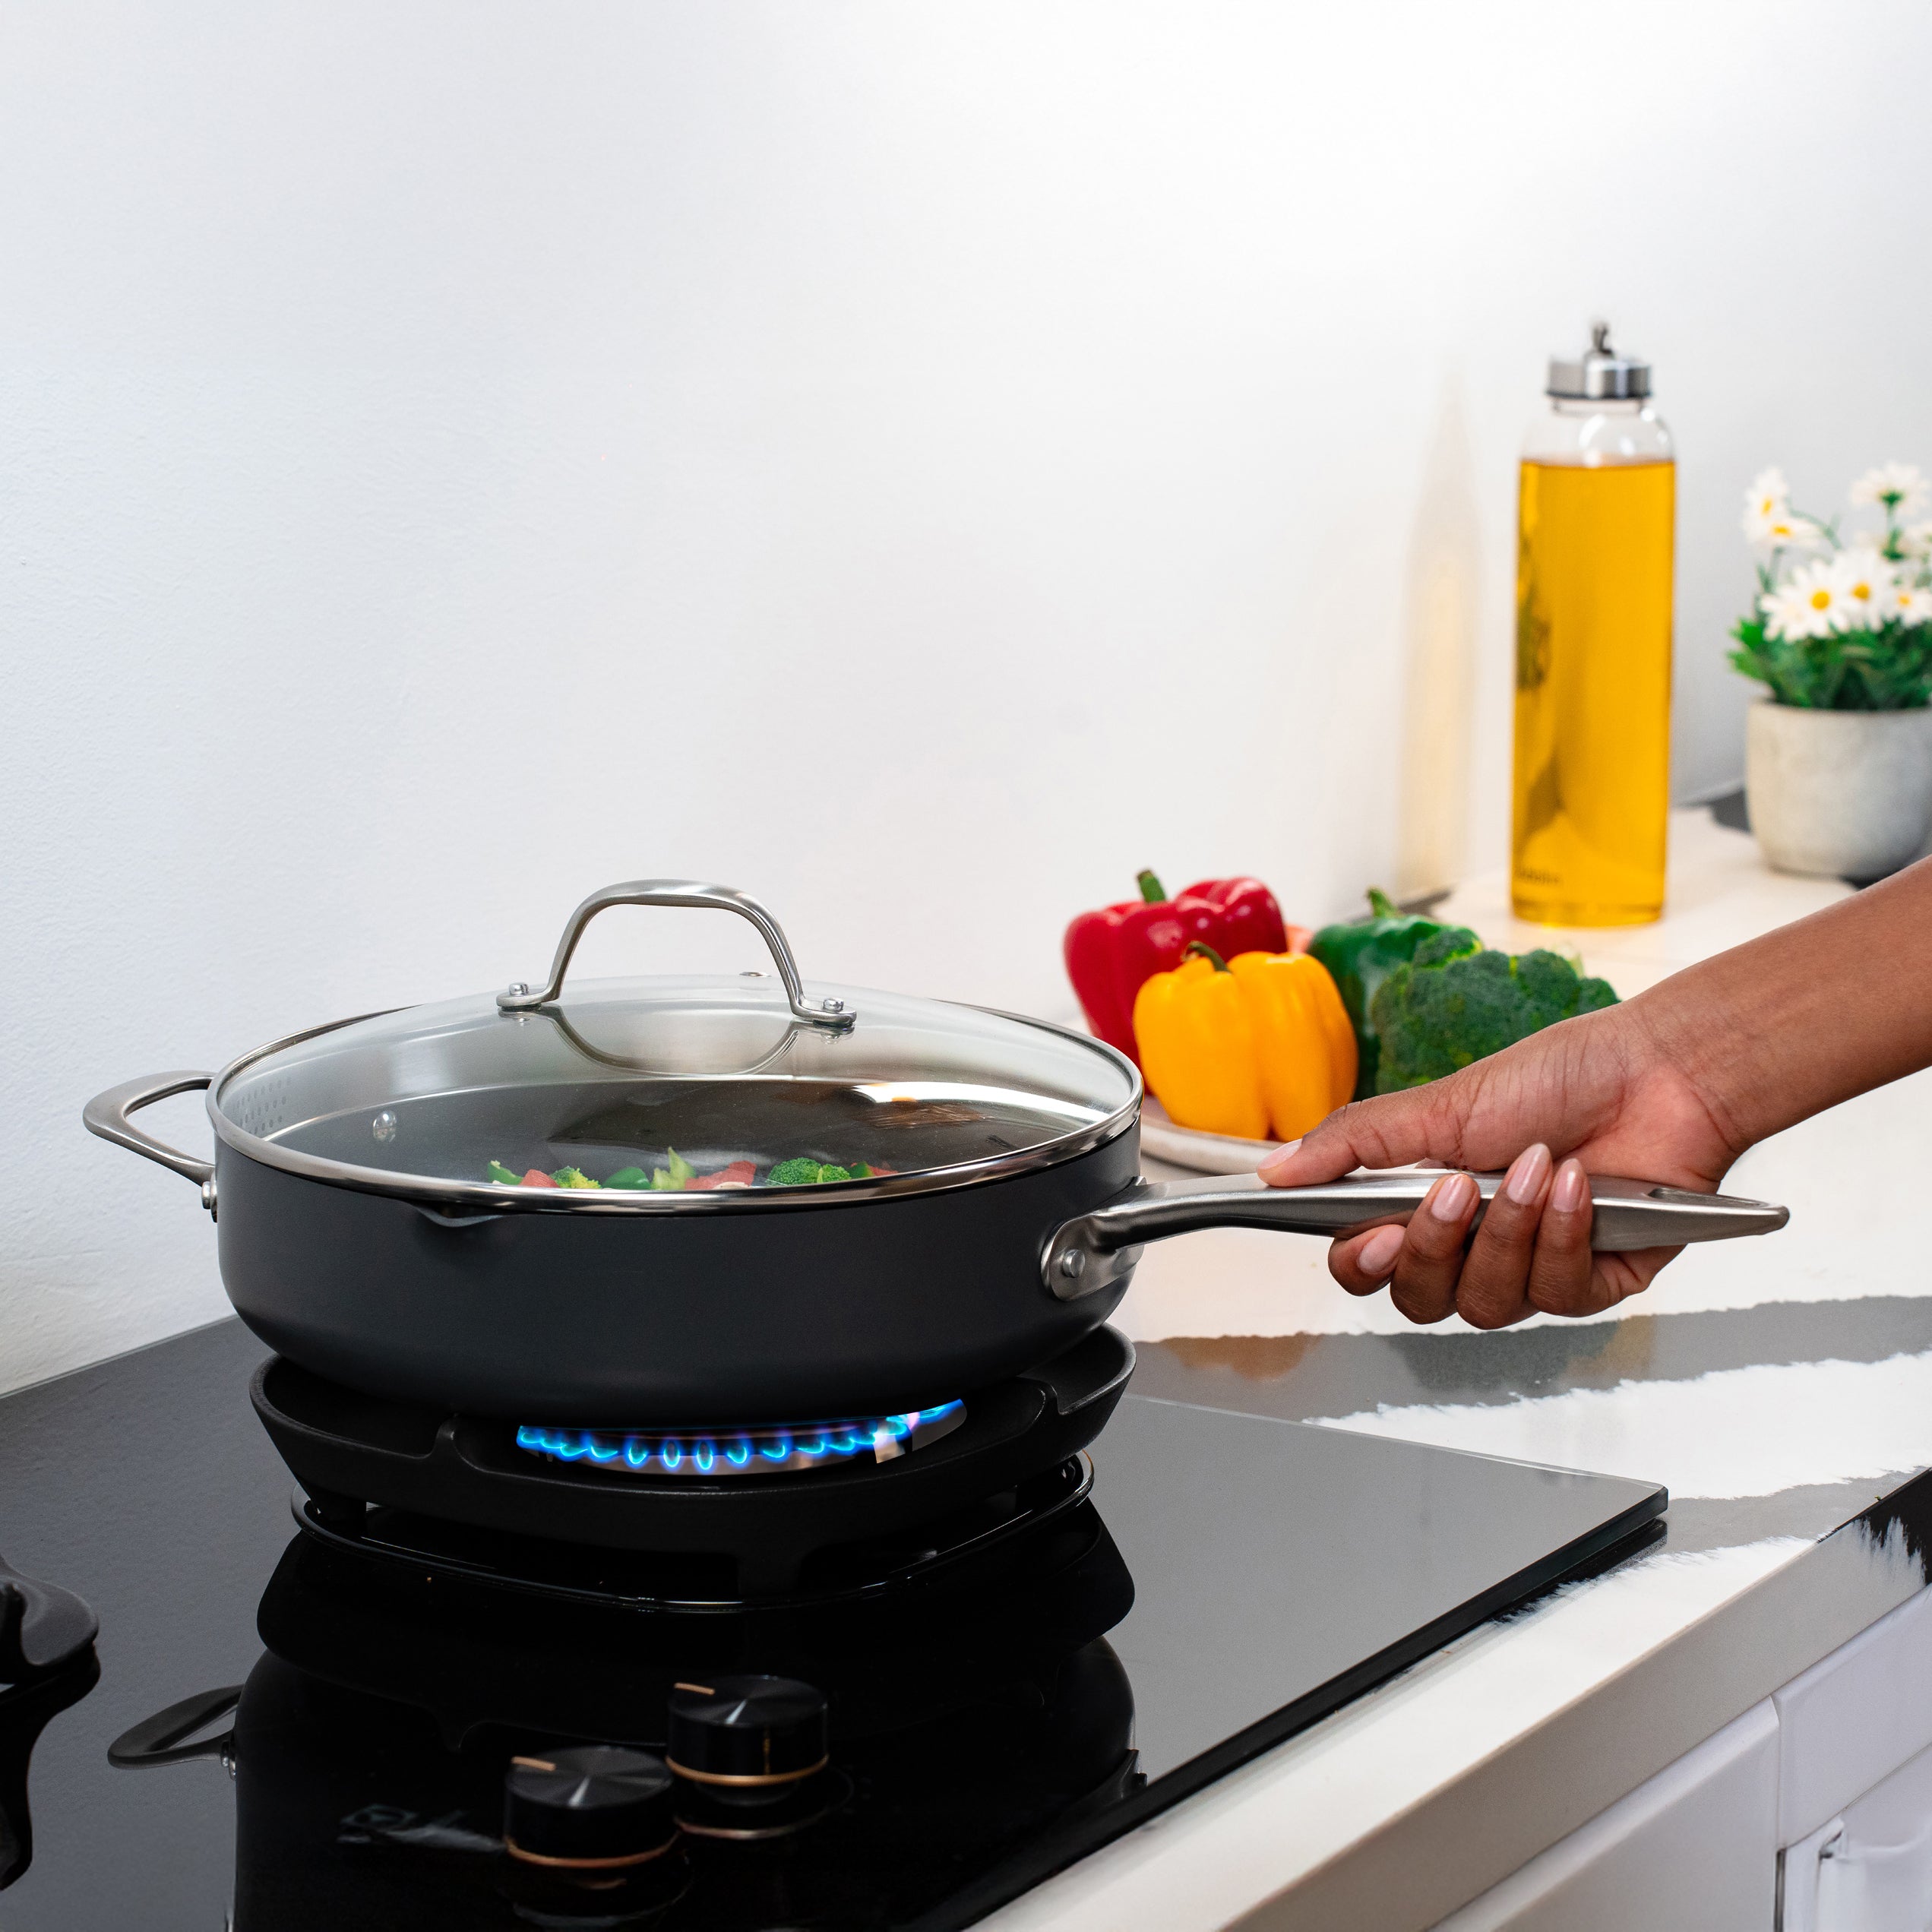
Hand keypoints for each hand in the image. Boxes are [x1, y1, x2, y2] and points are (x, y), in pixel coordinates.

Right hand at [1256, 998, 1741, 1328]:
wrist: (1659, 1073)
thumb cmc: (1558, 1079)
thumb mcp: (1439, 1104)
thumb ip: (1353, 1142)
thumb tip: (1276, 1170)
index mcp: (1424, 1204)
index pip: (1366, 1265)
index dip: (1364, 1263)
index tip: (1375, 1232)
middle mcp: (1472, 1246)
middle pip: (1419, 1300)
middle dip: (1437, 1247)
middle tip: (1457, 1191)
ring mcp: (1530, 1269)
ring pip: (1487, 1304)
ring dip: (1509, 1231)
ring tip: (1535, 1165)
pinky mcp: (1591, 1284)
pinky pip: (1557, 1295)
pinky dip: (1563, 1236)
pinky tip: (1576, 1189)